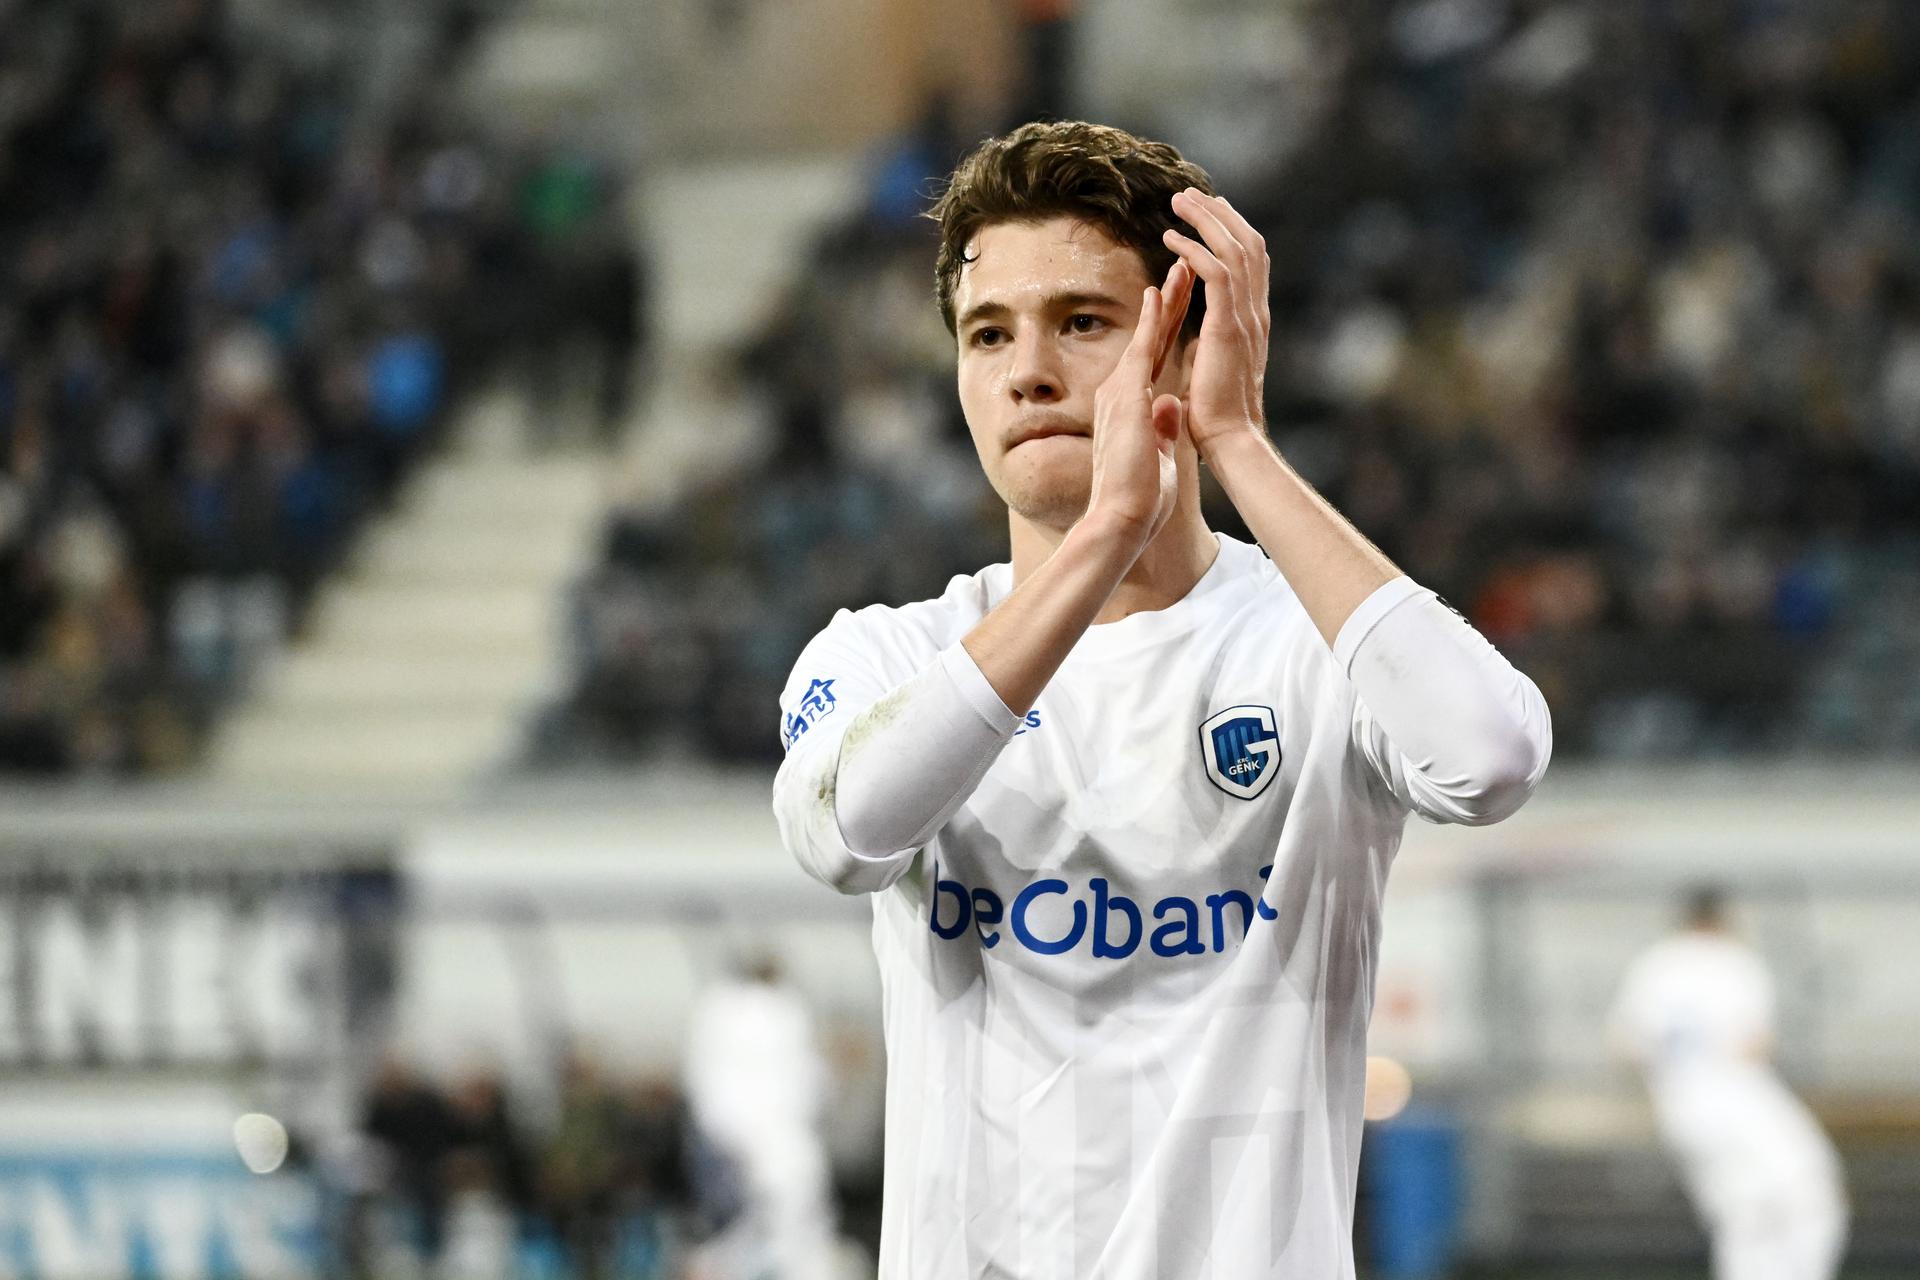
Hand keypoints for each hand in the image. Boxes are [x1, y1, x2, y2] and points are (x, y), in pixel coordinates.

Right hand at [1083, 265, 1191, 547]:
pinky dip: (1152, 319)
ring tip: (1180, 265)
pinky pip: (1142, 347)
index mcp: (1131, 408)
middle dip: (1169, 303)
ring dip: (1165, 299)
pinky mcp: (1127, 396)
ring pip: (1147, 334)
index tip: (1180, 300)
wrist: (1119, 518)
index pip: (1154, 358)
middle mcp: (1120, 393)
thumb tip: (1171, 407)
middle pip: (1150, 338)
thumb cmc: (1137, 499)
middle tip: (1183, 267)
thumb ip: (1161, 427)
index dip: (1168, 328)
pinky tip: (1160, 291)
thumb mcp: (1156, 454)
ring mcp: (1121, 391)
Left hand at [1163, 189, 1270, 455]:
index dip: (1232, 231)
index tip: (1210, 211)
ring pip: (1234, 249)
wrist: (1229, 440)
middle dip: (1219, 213)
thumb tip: (1200, 334)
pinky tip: (1170, 241)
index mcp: (1252, 321)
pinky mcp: (1228, 327)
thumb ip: (1214, 343)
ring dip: (1206, 220)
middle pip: (1248, 244)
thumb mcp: (1217, 368)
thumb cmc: (1218, 416)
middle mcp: (1254, 312)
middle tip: (1190, 193)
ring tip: (1178, 202)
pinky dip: (1194, 250)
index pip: (1250, 262)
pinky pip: (1216, 273)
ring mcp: (1245, 318)